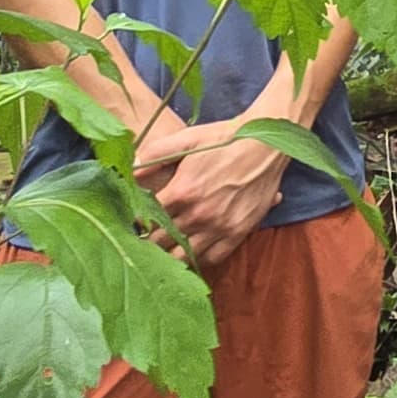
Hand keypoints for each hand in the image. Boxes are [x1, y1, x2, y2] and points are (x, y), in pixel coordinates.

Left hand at [145, 116, 286, 267]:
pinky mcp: (238, 233)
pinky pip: (212, 258)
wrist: (266, 144)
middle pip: (161, 241)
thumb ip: (155, 153)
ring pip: (183, 256)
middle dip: (148, 240)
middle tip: (143, 239)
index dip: (137, 221)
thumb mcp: (187, 138)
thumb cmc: (224, 139)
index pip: (147, 218)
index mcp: (182, 191)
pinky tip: (191, 252)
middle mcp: (199, 214)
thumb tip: (130, 169)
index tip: (132, 221)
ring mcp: (219, 227)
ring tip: (163, 250)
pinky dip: (199, 259)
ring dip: (170, 255)